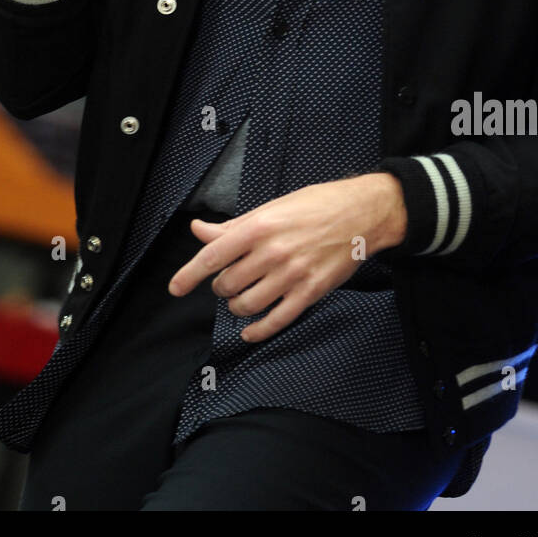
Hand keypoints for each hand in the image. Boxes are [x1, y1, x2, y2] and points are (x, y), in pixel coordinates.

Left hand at [168, 173, 406, 342]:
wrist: (361, 214)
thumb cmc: (314, 206)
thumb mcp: (270, 208)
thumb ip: (233, 226)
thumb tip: (199, 230)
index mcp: (258, 226)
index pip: (212, 256)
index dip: (189, 275)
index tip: (175, 288)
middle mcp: (272, 252)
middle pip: (227, 284)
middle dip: (222, 286)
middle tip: (231, 278)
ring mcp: (292, 275)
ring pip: (247, 304)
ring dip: (238, 305)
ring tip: (242, 297)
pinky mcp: (310, 292)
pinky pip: (276, 320)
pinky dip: (257, 330)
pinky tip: (249, 330)